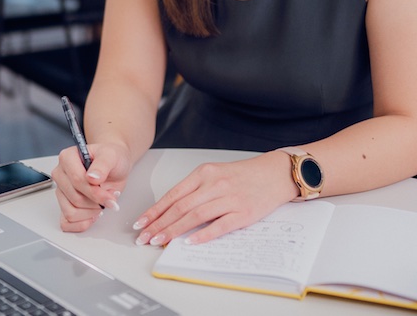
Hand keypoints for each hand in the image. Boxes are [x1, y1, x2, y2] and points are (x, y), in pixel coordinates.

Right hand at [51, 141, 130, 231]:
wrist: (114, 166)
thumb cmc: (111, 159)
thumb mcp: (111, 156)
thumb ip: (102, 165)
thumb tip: (92, 177)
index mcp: (68, 158)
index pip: (77, 180)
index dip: (95, 192)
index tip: (110, 195)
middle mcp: (61, 174)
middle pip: (75, 198)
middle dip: (96, 202)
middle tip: (110, 198)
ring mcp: (61, 191)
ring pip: (71, 213)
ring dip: (91, 213)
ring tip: (102, 203)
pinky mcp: (64, 205)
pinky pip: (66, 222)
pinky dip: (82, 223)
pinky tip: (94, 214)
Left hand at [131, 151, 294, 246]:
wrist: (276, 173)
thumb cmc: (245, 175)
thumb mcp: (216, 174)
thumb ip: (196, 190)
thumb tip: (172, 211)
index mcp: (204, 173)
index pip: (173, 194)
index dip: (155, 211)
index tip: (141, 223)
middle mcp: (215, 184)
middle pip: (180, 207)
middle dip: (159, 224)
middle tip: (144, 237)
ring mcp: (229, 198)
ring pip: (195, 216)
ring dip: (174, 230)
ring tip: (160, 241)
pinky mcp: (243, 213)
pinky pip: (219, 225)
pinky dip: (203, 234)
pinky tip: (190, 242)